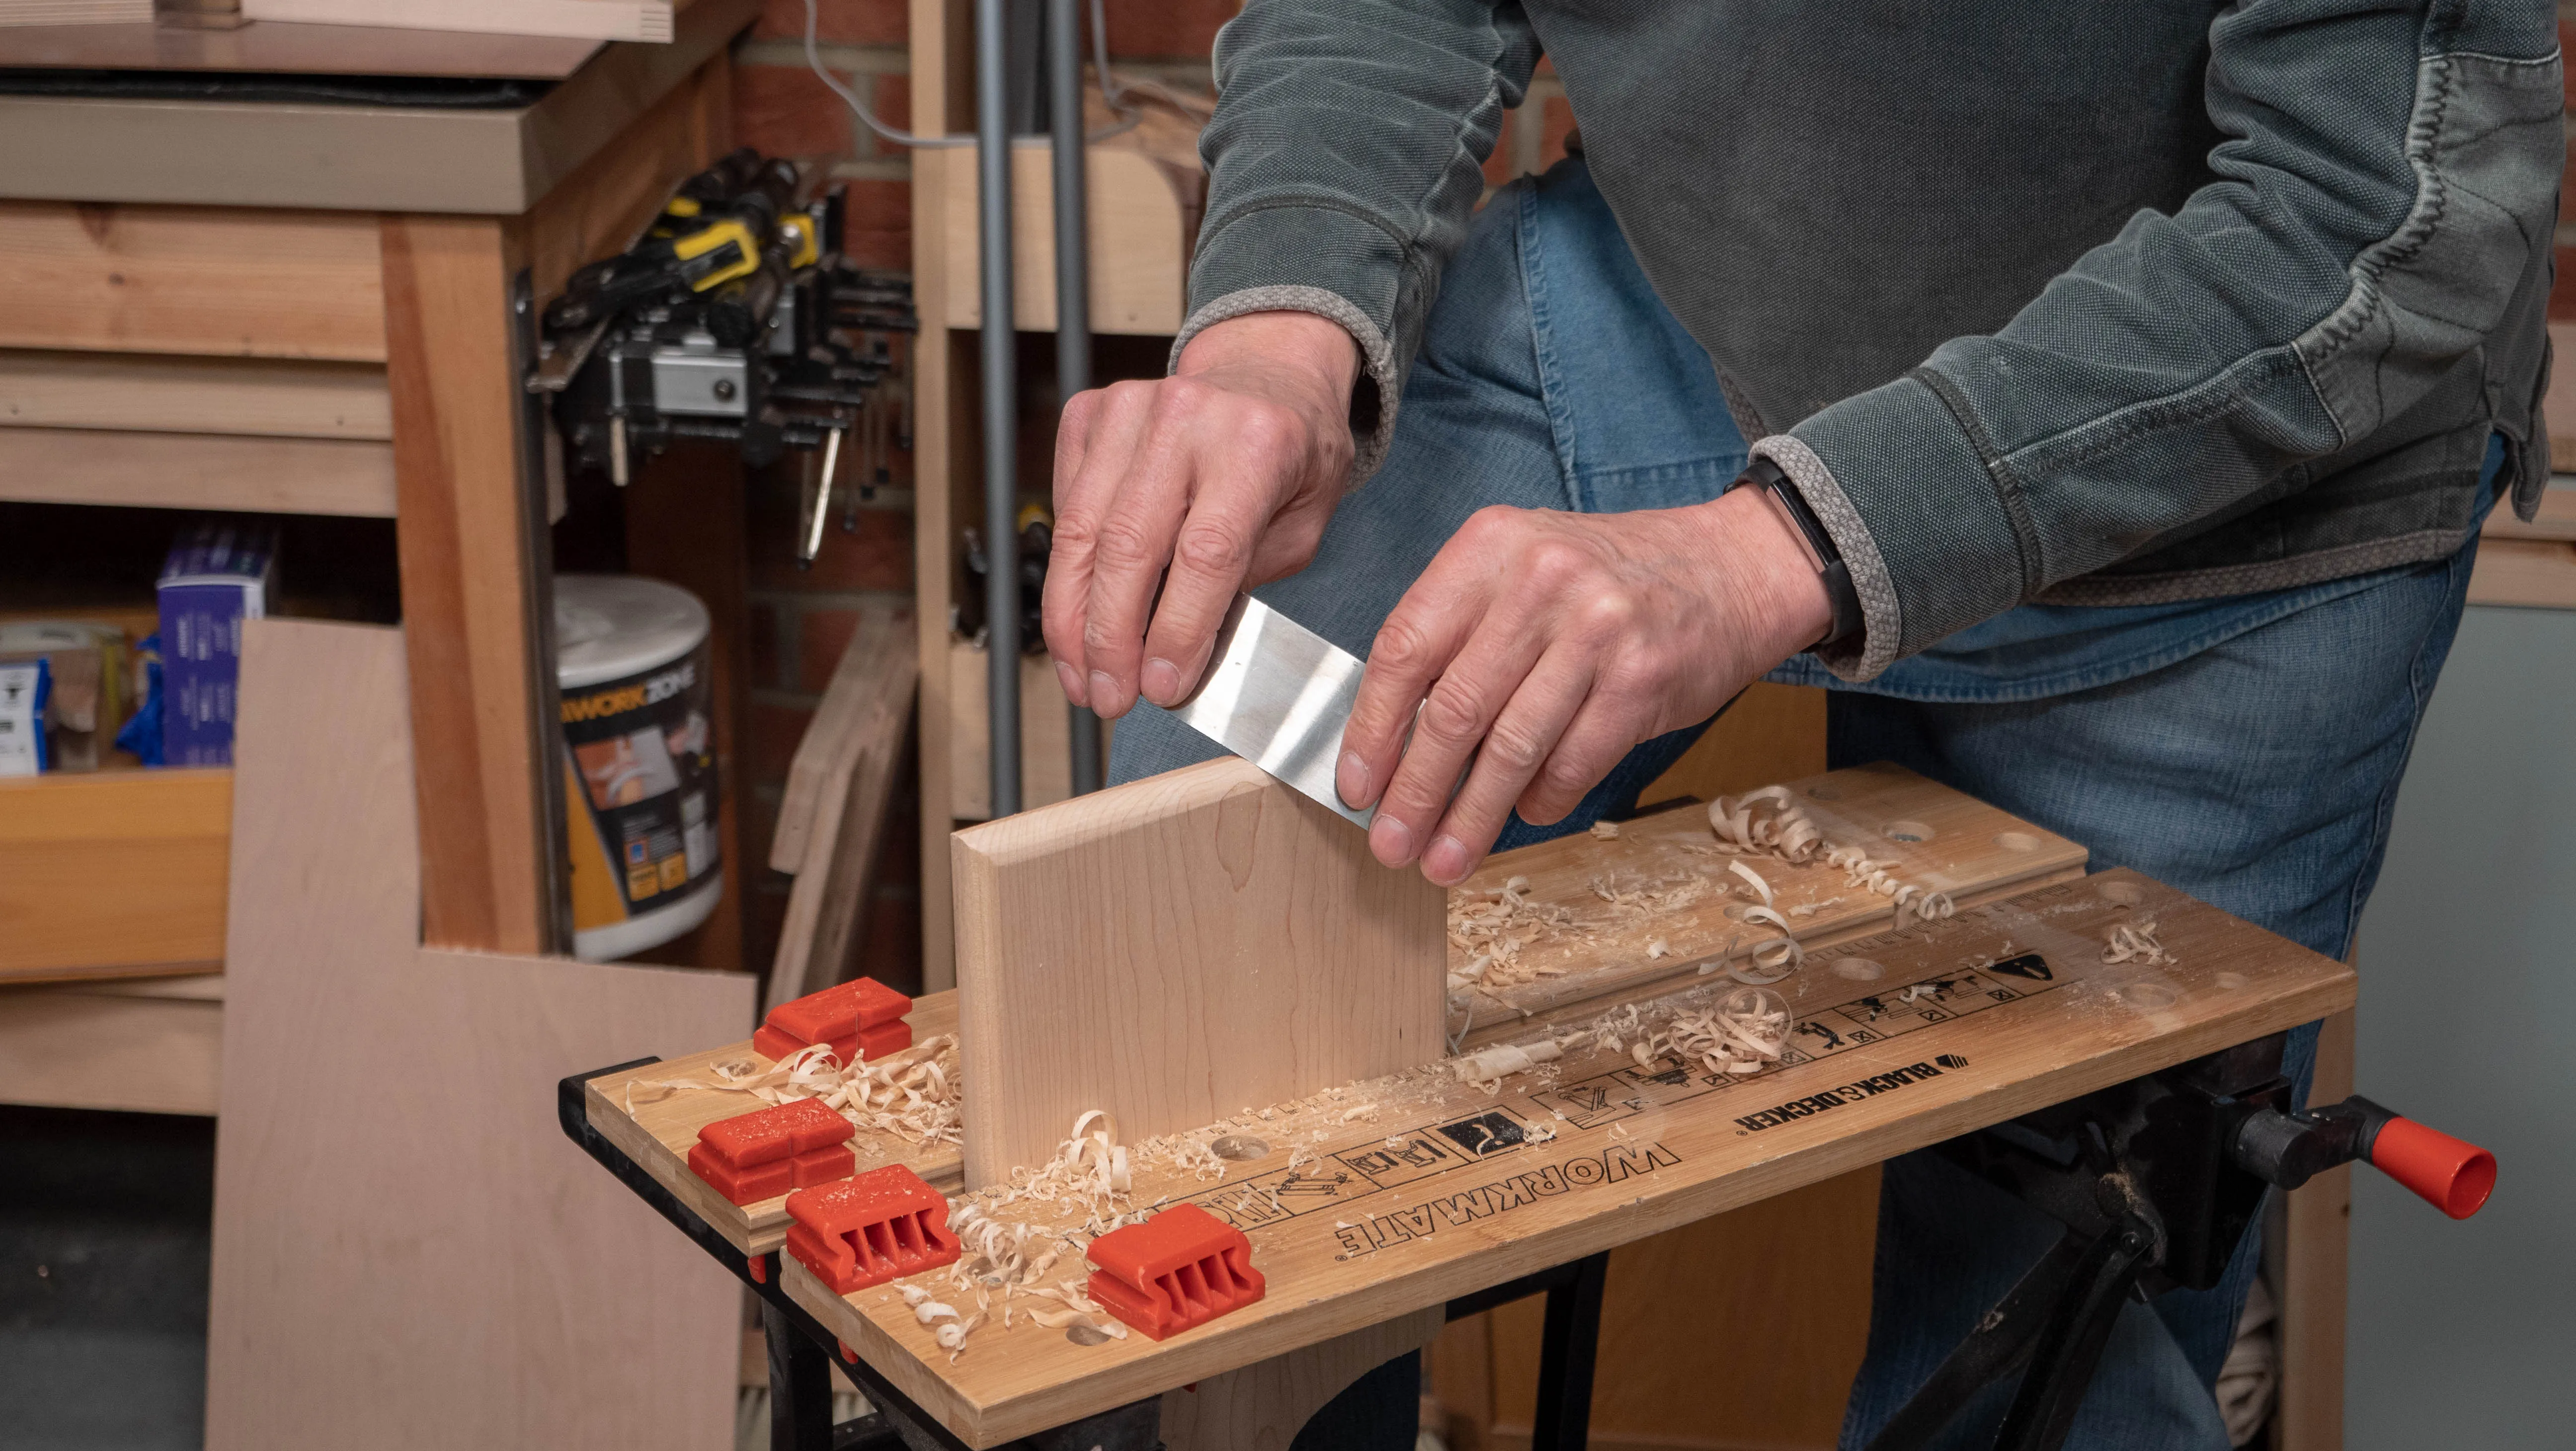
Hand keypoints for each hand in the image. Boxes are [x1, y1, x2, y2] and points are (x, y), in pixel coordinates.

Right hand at [1045, 311, 1359, 717]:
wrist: (1267, 375)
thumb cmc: (1289, 456)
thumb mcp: (1299, 530)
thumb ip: (1243, 588)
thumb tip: (1174, 661)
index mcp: (1256, 444)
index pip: (1206, 553)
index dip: (1176, 630)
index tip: (1160, 687)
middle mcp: (1188, 417)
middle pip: (1128, 545)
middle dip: (1110, 638)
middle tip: (1108, 697)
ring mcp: (1130, 409)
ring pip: (1079, 532)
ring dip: (1072, 618)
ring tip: (1082, 675)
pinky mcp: (1089, 414)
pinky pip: (1064, 508)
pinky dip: (1066, 571)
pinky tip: (1077, 615)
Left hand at [1335, 487, 1833, 884]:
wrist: (1730, 567)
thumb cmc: (1606, 581)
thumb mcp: (1519, 570)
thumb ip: (1458, 636)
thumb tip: (1393, 742)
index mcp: (1489, 547)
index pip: (1406, 647)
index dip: (1373, 727)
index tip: (1356, 786)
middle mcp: (1540, 580)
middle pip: (1454, 709)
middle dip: (1415, 792)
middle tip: (1390, 844)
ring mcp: (1597, 628)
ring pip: (1512, 748)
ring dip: (1471, 818)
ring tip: (1444, 860)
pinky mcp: (1642, 678)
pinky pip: (1573, 761)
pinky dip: (1542, 799)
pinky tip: (1525, 814)